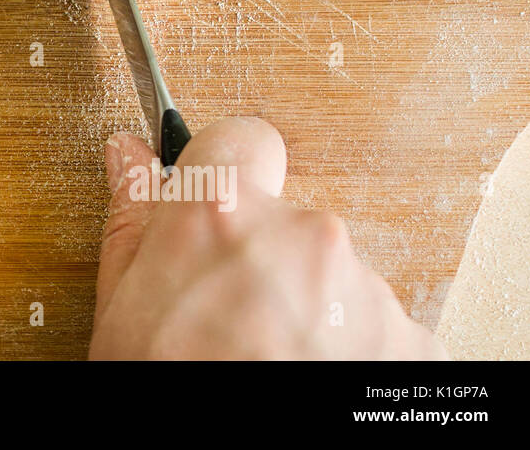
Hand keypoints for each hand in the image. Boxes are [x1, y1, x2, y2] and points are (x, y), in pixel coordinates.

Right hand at [90, 118, 445, 359]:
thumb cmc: (167, 390)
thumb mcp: (120, 309)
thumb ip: (132, 219)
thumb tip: (129, 154)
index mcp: (220, 215)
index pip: (239, 139)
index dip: (222, 170)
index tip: (212, 207)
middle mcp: (303, 236)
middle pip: (285, 218)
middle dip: (258, 258)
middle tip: (222, 320)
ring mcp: (363, 289)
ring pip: (329, 274)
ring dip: (304, 308)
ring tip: (264, 362)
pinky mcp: (409, 339)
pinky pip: (370, 321)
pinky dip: (344, 348)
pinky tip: (304, 377)